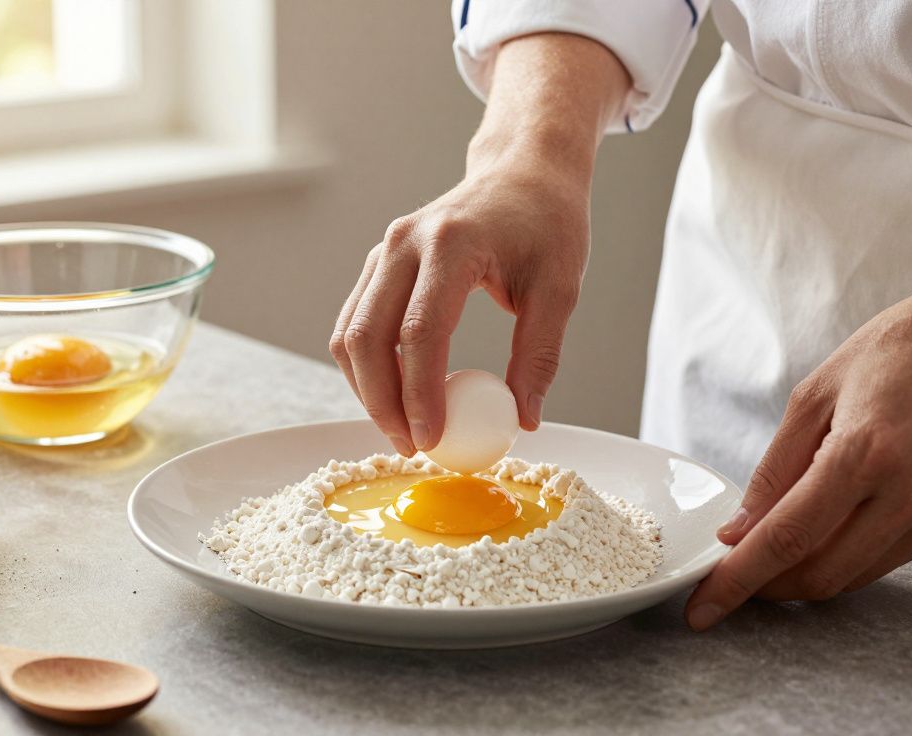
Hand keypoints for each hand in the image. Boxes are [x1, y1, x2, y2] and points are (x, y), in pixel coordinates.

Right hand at [329, 33, 629, 454]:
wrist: (522, 172)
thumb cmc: (547, 224)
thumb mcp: (560, 288)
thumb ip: (539, 354)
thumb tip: (522, 418)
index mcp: (452, 243)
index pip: (420, 332)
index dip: (420, 394)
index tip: (431, 439)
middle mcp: (405, 243)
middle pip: (368, 336)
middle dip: (382, 403)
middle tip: (411, 446)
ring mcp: (384, 251)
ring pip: (351, 334)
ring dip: (368, 390)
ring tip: (403, 429)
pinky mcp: (378, 264)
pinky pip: (354, 323)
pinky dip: (366, 367)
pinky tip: (395, 397)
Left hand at [687, 244, 911, 629]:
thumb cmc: (897, 351)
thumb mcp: (814, 396)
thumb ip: (774, 471)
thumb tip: (739, 532)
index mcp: (865, 452)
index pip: (787, 538)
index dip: (738, 580)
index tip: (702, 608)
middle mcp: (911, 493)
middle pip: (820, 574)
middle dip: (766, 587)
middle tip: (729, 577)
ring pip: (853, 576)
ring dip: (803, 576)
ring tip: (769, 554)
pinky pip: (884, 559)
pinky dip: (843, 557)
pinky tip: (823, 533)